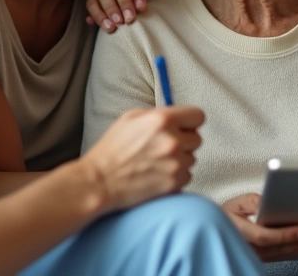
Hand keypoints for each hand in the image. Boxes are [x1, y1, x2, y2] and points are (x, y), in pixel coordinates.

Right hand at [81, 106, 202, 211]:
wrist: (99, 182)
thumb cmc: (112, 149)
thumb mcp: (131, 118)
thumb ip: (158, 114)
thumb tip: (178, 117)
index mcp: (162, 120)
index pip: (198, 116)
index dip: (190, 121)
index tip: (183, 127)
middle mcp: (172, 141)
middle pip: (197, 139)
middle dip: (184, 142)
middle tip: (163, 147)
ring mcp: (175, 164)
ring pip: (192, 159)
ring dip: (180, 160)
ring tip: (157, 163)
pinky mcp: (175, 184)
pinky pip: (187, 176)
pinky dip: (176, 176)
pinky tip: (158, 175)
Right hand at [221, 193, 297, 261]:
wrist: (215, 228)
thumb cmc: (227, 214)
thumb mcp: (237, 202)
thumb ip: (254, 202)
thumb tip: (271, 204)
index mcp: (237, 229)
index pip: (264, 236)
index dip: (285, 235)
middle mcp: (242, 246)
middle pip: (272, 248)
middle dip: (293, 242)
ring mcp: (248, 255)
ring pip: (274, 256)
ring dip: (294, 250)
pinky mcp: (255, 259)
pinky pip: (273, 258)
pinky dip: (288, 253)